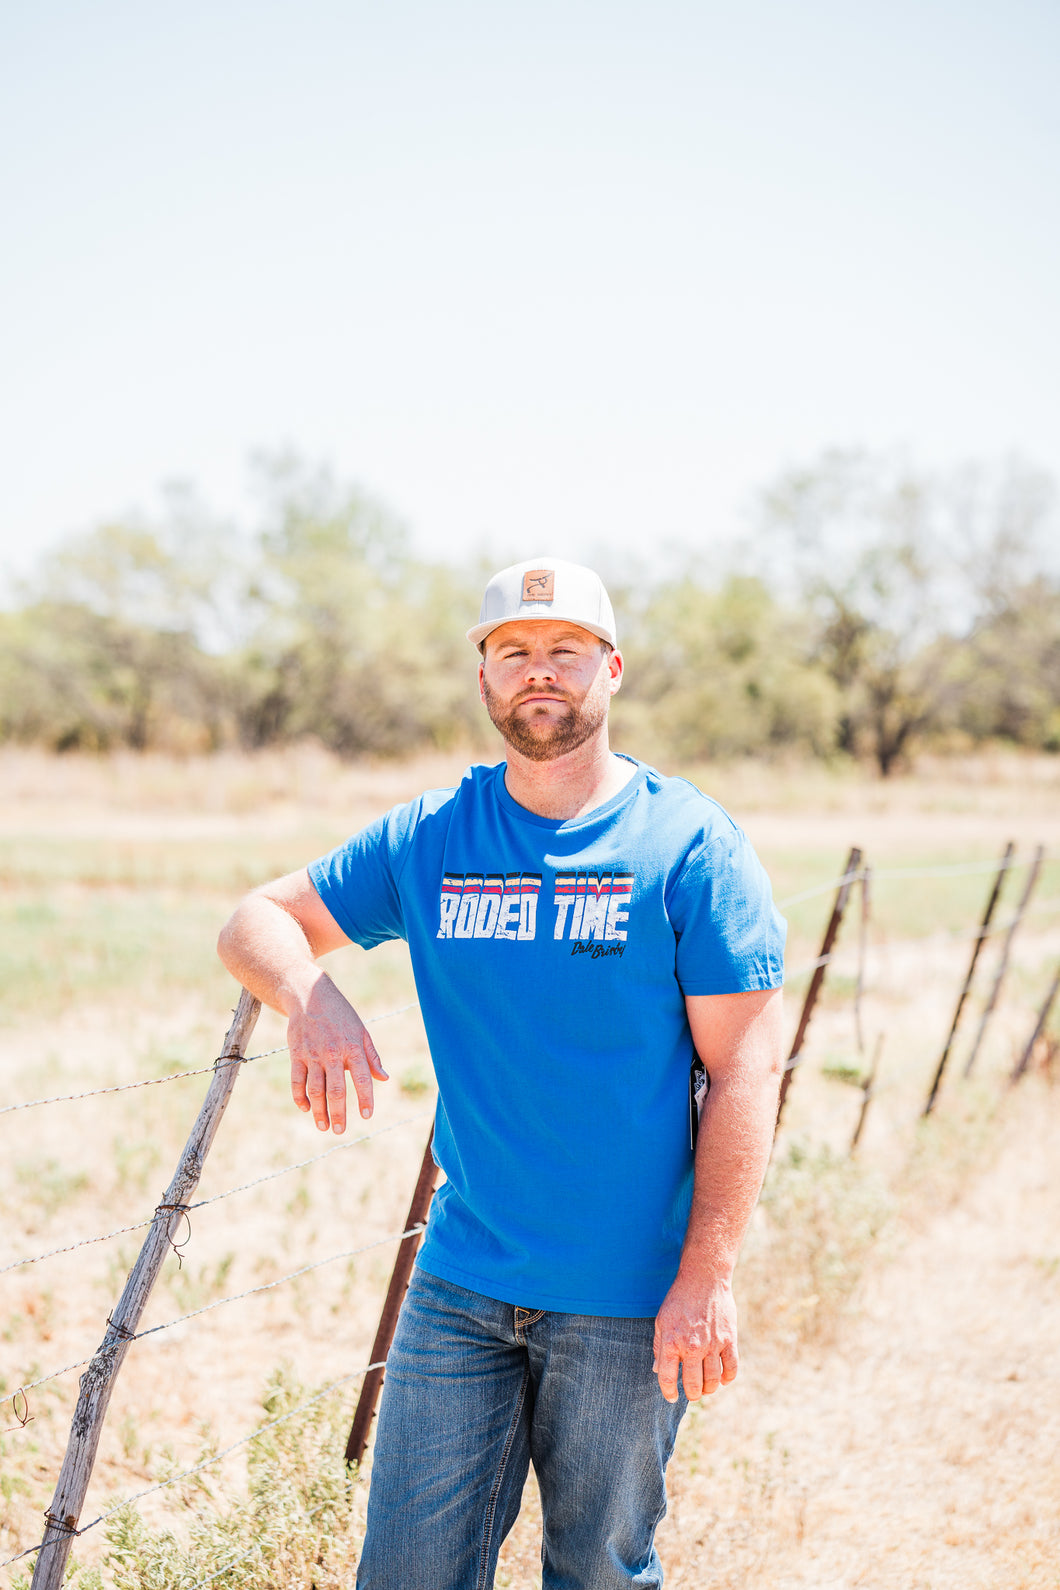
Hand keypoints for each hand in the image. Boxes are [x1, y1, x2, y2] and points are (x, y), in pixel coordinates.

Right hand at [287, 974, 388, 1133]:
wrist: (309, 995)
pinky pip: (297, 1081)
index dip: (365, 1098)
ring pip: (315, 1089)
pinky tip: (306, 1109)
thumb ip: (371, 1057)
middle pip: (335, 1090)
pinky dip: (300, 1097)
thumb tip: (384, 1079)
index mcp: (352, 1047)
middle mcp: (332, 1053)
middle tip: (340, 1130)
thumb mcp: (361, 1031)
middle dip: (338, 1113)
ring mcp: (312, 1054)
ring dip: (319, 1111)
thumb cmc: (340, 1015)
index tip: (367, 1115)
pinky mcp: (296, 1054)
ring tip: (324, 1126)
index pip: (361, 1078)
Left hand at [653, 1272, 738, 1402]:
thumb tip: (657, 1370)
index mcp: (670, 1341)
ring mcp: (712, 1344)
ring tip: (706, 1389)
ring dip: (709, 1390)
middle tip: (692, 1394)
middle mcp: (691, 1346)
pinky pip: (731, 1368)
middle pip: (692, 1384)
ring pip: (712, 1381)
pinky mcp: (729, 1339)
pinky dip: (727, 1378)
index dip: (668, 1392)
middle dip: (692, 1394)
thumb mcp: (662, 1320)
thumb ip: (659, 1346)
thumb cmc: (679, 1299)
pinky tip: (722, 1379)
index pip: (667, 1377)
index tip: (671, 1397)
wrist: (704, 1278)